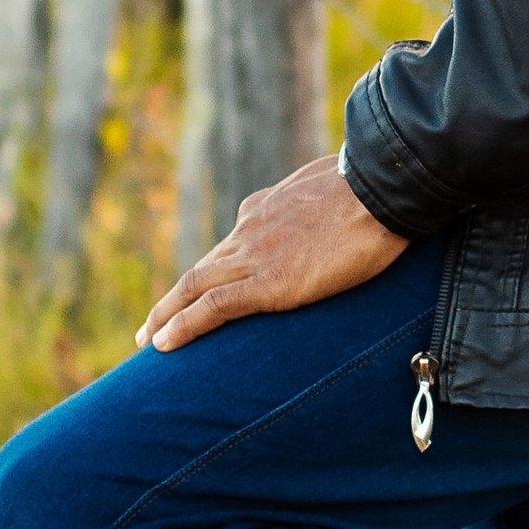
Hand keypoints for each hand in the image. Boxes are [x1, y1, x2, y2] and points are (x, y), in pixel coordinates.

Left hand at [137, 156, 407, 352]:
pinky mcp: (269, 283)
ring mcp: (255, 257)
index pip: (230, 245)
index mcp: (264, 208)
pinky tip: (163, 345)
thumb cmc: (375, 185)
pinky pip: (212, 308)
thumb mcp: (333, 184)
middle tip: (152, 325)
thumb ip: (317, 199)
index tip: (200, 292)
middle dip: (173, 299)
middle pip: (201, 270)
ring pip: (193, 287)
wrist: (382, 188)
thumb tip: (328, 206)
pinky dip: (182, 326)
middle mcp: (249, 231)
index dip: (211, 272)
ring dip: (165, 316)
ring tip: (147, 341)